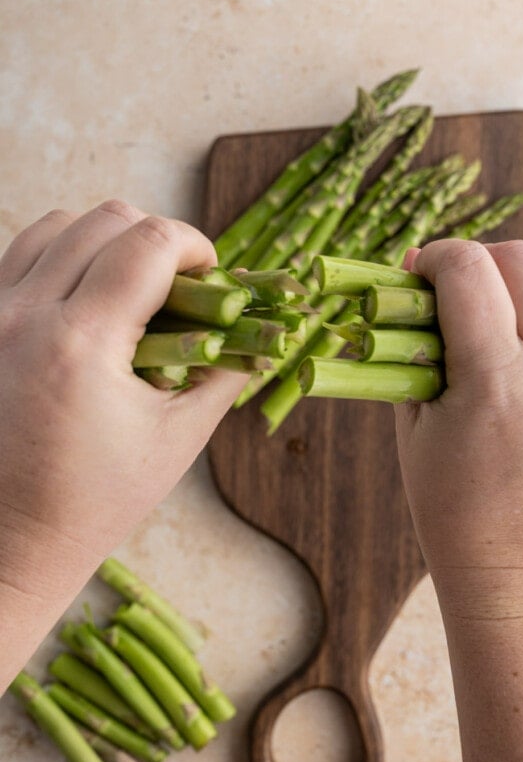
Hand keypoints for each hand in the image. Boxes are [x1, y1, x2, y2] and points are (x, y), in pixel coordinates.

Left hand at [0, 200, 245, 600]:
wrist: (8, 541)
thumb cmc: (96, 500)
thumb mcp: (177, 437)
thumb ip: (224, 371)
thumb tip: (258, 328)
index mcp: (81, 344)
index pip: (149, 244)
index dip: (194, 245)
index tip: (211, 272)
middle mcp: (22, 316)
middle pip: (103, 219)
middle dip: (156, 239)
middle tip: (177, 282)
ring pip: (53, 225)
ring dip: (103, 240)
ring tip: (128, 287)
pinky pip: (17, 257)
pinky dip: (58, 259)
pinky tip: (81, 301)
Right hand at [395, 238, 522, 622]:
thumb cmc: (454, 512)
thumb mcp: (415, 431)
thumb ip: (415, 350)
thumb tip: (416, 281)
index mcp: (494, 386)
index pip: (468, 271)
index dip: (435, 256)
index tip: (420, 271)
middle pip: (521, 262)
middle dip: (478, 260)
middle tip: (455, 287)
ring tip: (505, 297)